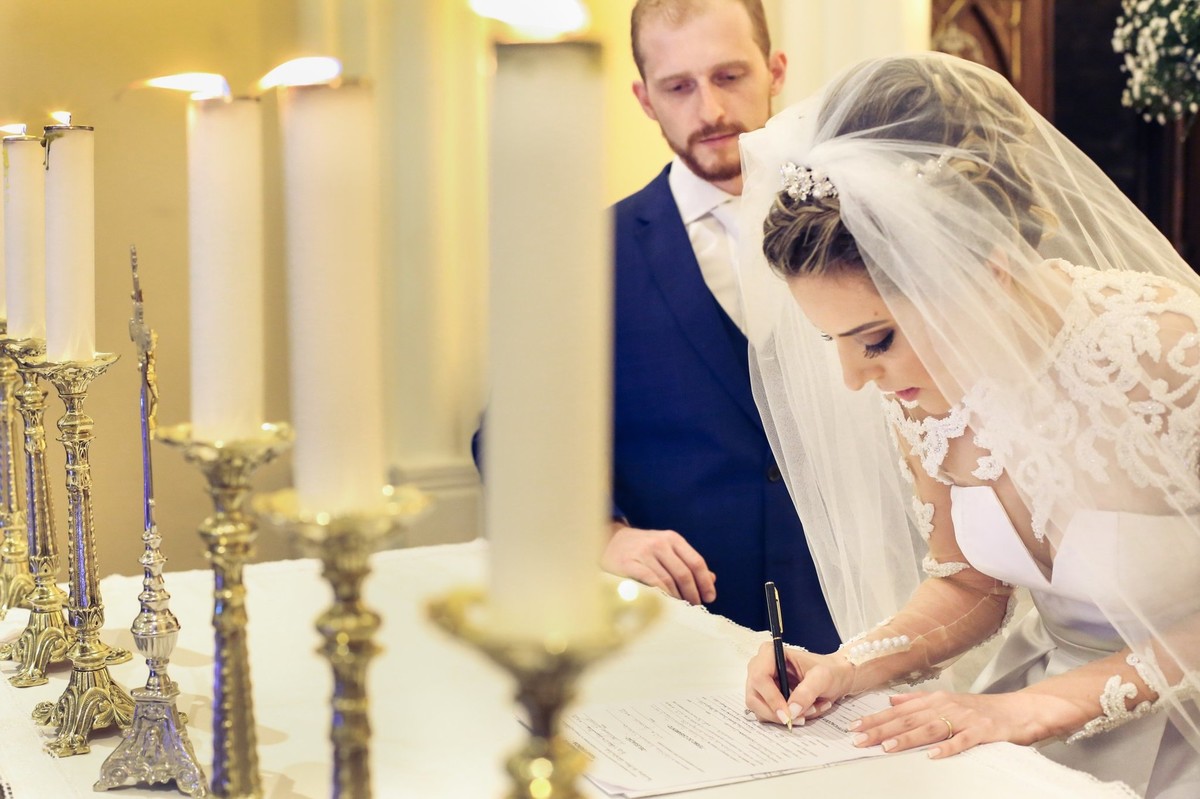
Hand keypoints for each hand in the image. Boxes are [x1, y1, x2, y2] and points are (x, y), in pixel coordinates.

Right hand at [600, 524, 715, 604]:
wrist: (609, 542)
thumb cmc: (642, 550)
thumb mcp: (666, 550)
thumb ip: (686, 562)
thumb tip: (712, 579)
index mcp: (672, 539)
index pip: (696, 562)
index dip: (705, 582)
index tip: (710, 597)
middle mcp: (659, 543)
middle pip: (684, 573)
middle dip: (693, 593)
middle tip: (695, 607)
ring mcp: (643, 552)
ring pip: (668, 580)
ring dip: (678, 598)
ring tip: (682, 609)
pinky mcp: (629, 563)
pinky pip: (651, 582)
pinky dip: (661, 595)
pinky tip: (665, 603)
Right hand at [745, 641, 852, 725]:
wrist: (835, 677)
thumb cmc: (829, 671)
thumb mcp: (823, 677)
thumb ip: (807, 692)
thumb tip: (792, 710)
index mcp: (770, 653)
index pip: (760, 677)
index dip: (771, 698)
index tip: (788, 714)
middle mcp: (760, 667)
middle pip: (754, 697)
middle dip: (776, 712)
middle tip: (800, 719)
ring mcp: (761, 684)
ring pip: (759, 709)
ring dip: (783, 716)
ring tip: (809, 710)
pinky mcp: (765, 697)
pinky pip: (767, 715)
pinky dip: (785, 718)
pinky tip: (803, 711)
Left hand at [849, 690, 1064, 756]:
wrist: (1021, 710)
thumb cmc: (982, 709)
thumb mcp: (947, 700)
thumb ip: (918, 700)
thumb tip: (890, 700)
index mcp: (935, 700)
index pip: (898, 711)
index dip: (876, 719)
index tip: (854, 727)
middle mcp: (946, 706)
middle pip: (908, 718)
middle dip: (881, 729)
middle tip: (859, 739)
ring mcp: (965, 718)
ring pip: (930, 728)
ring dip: (907, 738)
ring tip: (887, 747)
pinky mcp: (983, 731)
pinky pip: (963, 741)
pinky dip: (948, 747)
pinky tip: (933, 755)